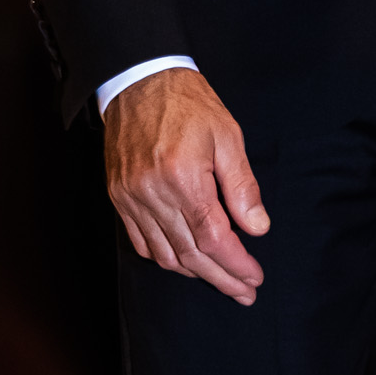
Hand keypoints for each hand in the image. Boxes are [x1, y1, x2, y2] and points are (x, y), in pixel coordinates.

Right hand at [104, 69, 269, 304]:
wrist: (139, 82)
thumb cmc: (189, 105)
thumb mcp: (228, 137)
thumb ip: (242, 186)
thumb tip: (258, 228)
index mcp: (182, 177)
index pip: (214, 238)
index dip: (236, 264)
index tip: (255, 278)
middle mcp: (151, 193)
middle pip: (189, 254)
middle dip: (221, 278)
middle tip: (245, 292)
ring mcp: (130, 198)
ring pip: (163, 254)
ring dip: (194, 273)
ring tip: (222, 280)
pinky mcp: (118, 197)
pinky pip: (140, 241)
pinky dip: (164, 258)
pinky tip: (186, 261)